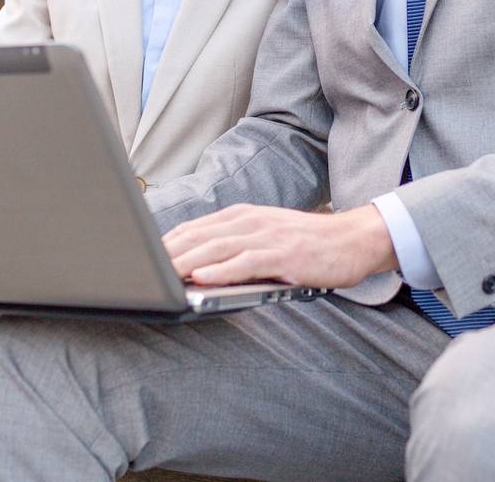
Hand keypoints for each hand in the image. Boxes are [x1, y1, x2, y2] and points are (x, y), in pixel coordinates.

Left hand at [162, 203, 398, 288]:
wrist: (353, 240)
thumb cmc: (307, 245)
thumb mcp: (266, 236)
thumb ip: (235, 246)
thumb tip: (197, 265)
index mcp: (243, 215)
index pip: (196, 227)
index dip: (167, 242)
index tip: (143, 256)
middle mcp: (251, 221)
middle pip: (200, 236)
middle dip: (168, 253)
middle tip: (141, 269)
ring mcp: (267, 236)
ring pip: (218, 248)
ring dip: (187, 262)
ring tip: (162, 275)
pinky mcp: (284, 255)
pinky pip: (247, 263)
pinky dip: (222, 270)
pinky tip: (203, 278)